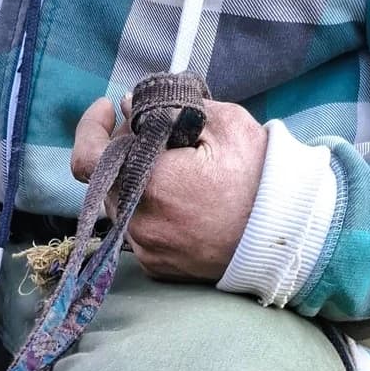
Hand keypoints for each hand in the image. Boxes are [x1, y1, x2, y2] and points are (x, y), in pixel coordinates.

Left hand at [71, 96, 267, 280]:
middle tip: (155, 130)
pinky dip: (149, 207)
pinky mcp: (154, 265)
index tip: (107, 109)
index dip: (90, 129)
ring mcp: (145, 248)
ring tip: (174, 165)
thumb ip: (170, 108)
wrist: (280, 234)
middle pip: (106, 178)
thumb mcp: (223, 124)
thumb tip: (128, 105)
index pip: (89, 159)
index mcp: (151, 184)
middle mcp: (139, 222)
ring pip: (121, 204)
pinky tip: (181, 197)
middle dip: (124, 148)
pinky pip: (137, 228)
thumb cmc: (257, 175)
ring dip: (136, 179)